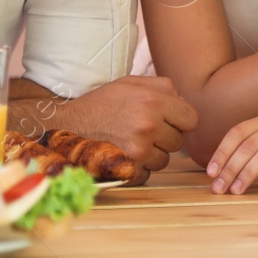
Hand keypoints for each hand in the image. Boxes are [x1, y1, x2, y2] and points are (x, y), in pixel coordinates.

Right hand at [64, 76, 198, 182]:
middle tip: (143, 130)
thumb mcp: (131, 83)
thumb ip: (163, 87)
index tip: (167, 121)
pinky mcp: (128, 169)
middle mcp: (148, 125)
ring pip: (164, 160)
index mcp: (153, 100)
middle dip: (165, 138)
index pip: (191, 120)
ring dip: (152, 154)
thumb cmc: (101, 103)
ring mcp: (138, 149)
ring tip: (130, 141)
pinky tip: (122, 155)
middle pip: (179, 141)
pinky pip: (148, 174)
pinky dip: (138, 169)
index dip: (180, 121)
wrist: (65, 125)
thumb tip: (185, 101)